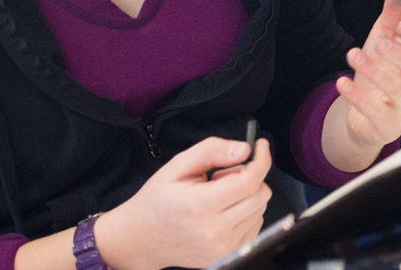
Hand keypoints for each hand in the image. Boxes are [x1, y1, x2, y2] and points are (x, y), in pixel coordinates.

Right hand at [96, 135, 271, 269]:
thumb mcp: (176, 166)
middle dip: (248, 176)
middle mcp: (215, 231)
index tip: (260, 146)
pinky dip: (246, 212)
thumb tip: (243, 149)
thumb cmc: (156, 201)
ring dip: (247, 195)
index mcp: (201, 206)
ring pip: (260, 210)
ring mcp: (222, 247)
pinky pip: (255, 226)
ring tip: (217, 195)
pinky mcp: (227, 254)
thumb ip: (211, 151)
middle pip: (260, 194)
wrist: (139, 239)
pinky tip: (223, 210)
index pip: (250, 180)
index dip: (261, 159)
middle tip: (222, 176)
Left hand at [323, 0, 400, 170]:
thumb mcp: (386, 38)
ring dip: (373, 71)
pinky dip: (358, 96)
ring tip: (352, 55)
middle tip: (377, 42)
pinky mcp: (389, 126)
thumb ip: (396, 11)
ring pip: (398, 90)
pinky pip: (376, 112)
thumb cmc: (382, 69)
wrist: (365, 114)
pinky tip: (341, 82)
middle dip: (400, 55)